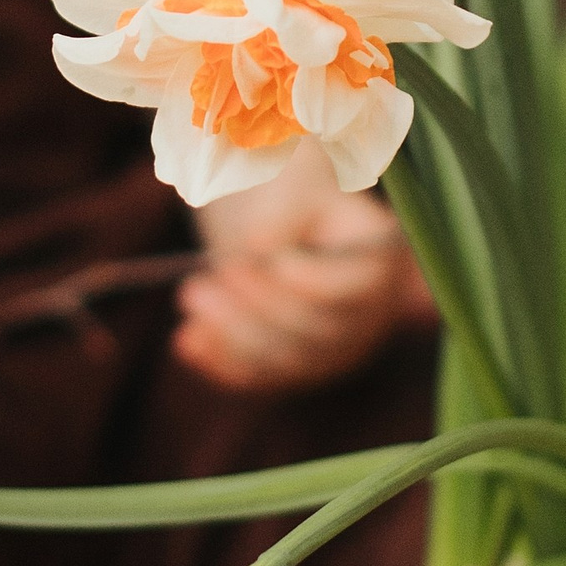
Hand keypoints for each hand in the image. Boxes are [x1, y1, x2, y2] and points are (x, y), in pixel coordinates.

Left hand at [175, 160, 417, 392]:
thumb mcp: (295, 188)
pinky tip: (185, 341)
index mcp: (380, 265)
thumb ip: (284, 215)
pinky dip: (221, 361)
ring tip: (190, 295)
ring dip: (232, 333)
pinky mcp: (298, 368)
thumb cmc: (297, 197)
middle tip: (207, 273)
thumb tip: (259, 249)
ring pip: (285, 360)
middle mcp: (369, 317)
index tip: (249, 248)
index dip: (298, 276)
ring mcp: (335, 349)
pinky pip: (262, 376)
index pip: (346, 288)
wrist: (289, 223)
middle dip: (255, 305)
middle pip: (314, 330)